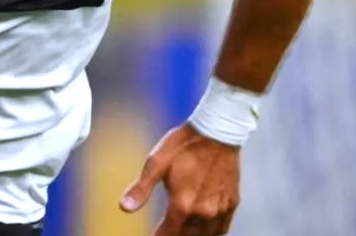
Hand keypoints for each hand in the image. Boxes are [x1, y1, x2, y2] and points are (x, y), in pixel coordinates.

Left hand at [120, 123, 241, 235]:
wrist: (218, 130)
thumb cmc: (184, 144)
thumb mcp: (156, 162)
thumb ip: (141, 189)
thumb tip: (124, 208)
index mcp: (182, 204)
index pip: (168, 235)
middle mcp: (203, 212)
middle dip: (175, 235)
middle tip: (167, 229)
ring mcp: (220, 208)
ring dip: (192, 235)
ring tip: (183, 230)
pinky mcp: (232, 202)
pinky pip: (222, 228)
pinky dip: (211, 232)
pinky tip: (204, 228)